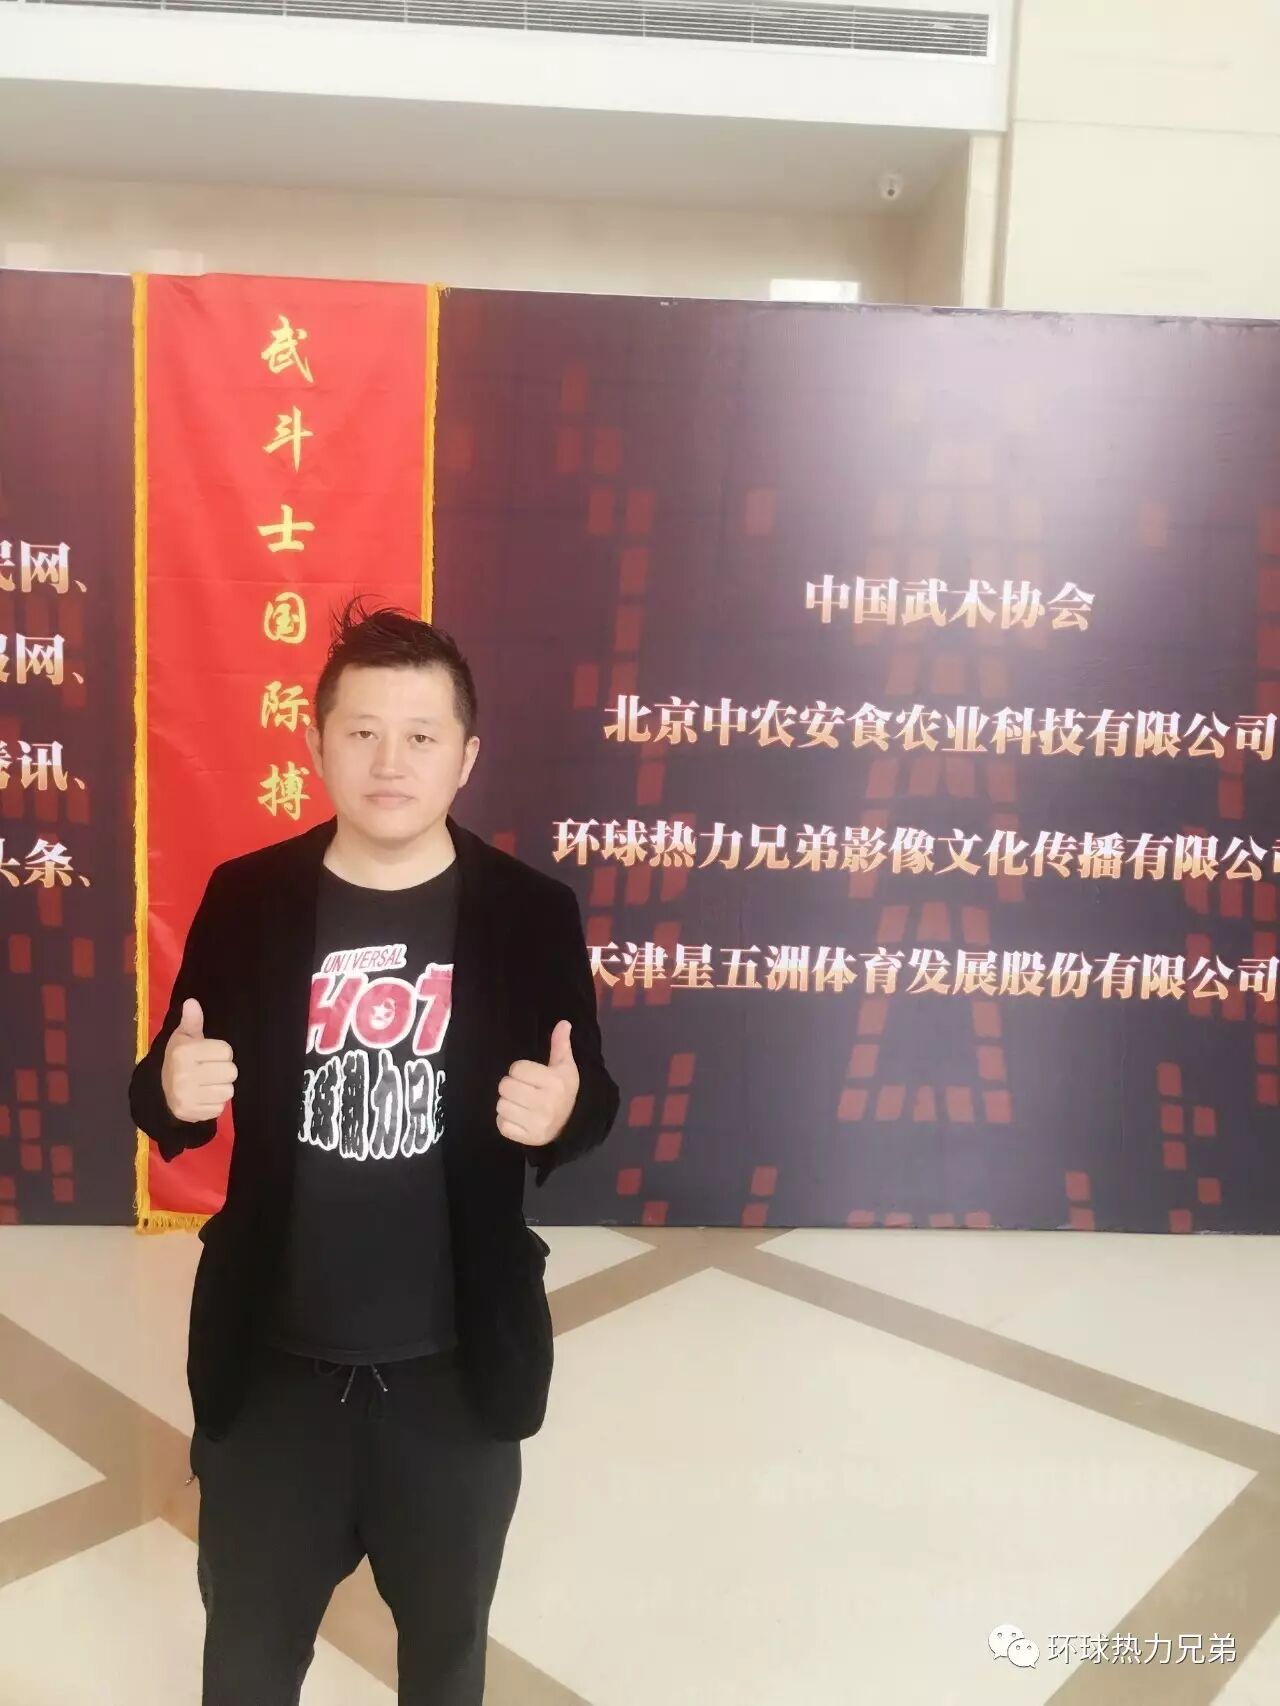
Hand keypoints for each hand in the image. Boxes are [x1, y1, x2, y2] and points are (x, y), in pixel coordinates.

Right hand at [161, 999, 236, 1123]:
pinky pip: (220, 1108)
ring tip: (207, 1083)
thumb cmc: (179, 1059)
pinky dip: (215, 1103)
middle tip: (210, 1070)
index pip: (226, 1051)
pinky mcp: (193, 1113)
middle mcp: (184, 1075)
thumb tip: (192, 1002)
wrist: (161, 1092)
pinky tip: (203, 1097)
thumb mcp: (183, 1038)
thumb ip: (192, 1021)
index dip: (221, 1052)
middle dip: (223, 1070)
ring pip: (228, 1091)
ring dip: (221, 1087)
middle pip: (231, 1071)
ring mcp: (188, 1096)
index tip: (209, 1054)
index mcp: (184, 1053)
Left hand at [497, 1020, 578, 1149]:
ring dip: (507, 1103)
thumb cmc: (564, 1090)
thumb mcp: (565, 1067)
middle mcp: (546, 1104)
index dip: (521, 1070)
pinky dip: (506, 1121)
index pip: (517, 1068)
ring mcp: (537, 1123)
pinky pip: (502, 1125)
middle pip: (505, 1086)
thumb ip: (560, 1045)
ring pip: (501, 1105)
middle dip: (511, 1086)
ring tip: (520, 1103)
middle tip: (523, 1089)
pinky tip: (518, 1117)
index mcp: (555, 1083)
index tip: (531, 1076)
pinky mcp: (528, 1138)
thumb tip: (563, 1022)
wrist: (571, 1124)